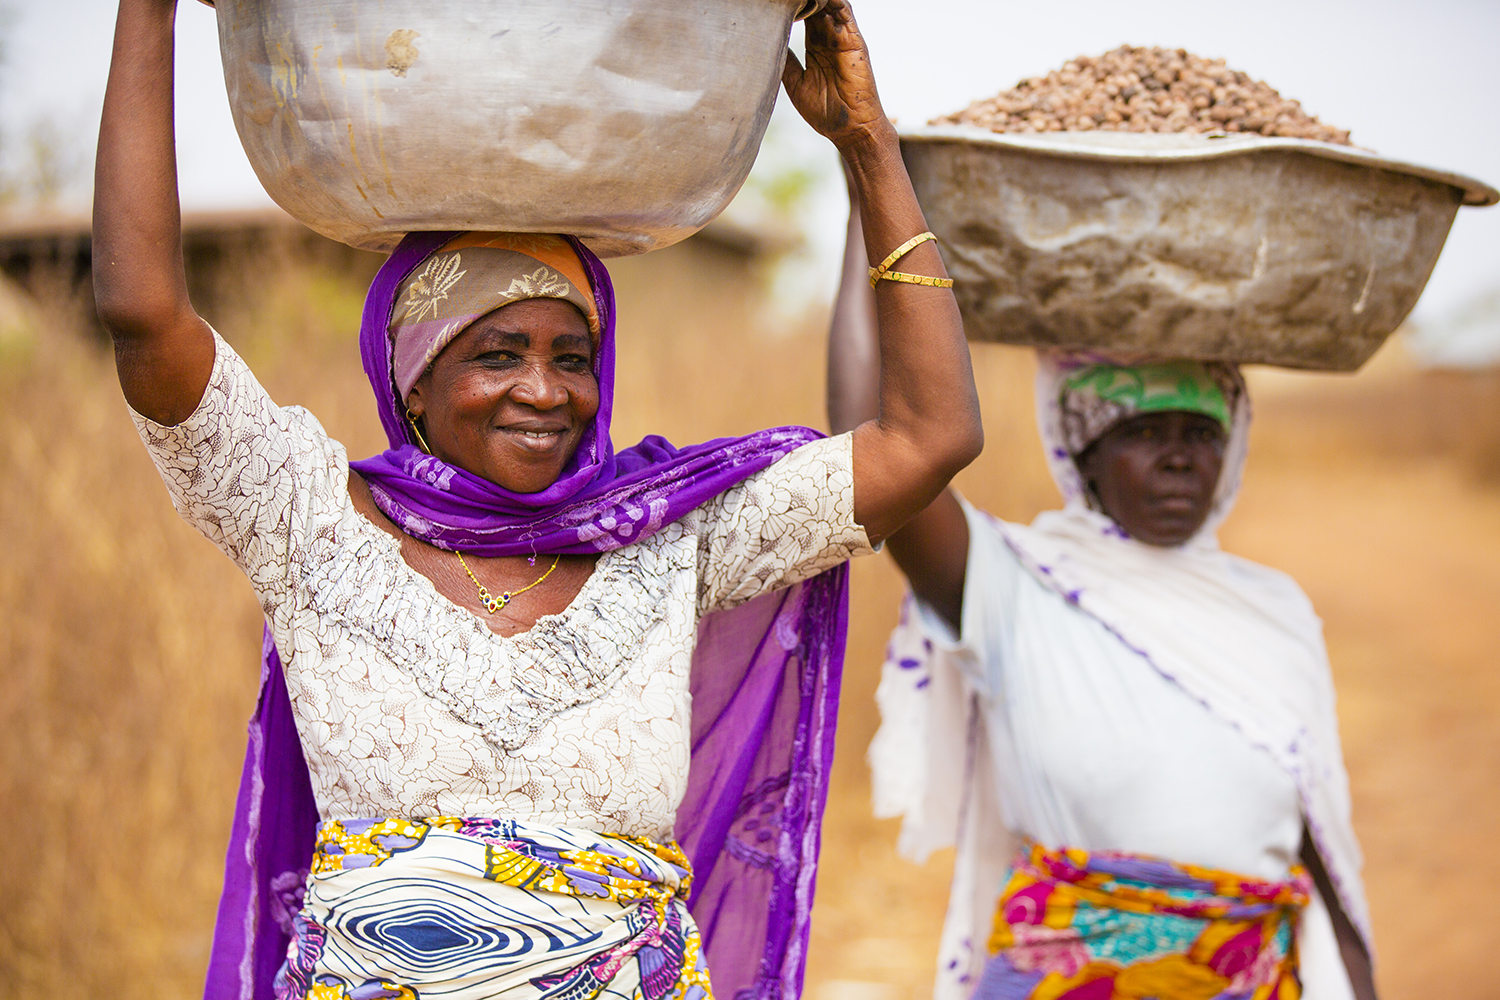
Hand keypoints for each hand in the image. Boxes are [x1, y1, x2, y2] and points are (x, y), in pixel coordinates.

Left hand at [781, 0, 893, 151]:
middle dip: (804, 1)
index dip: (792, 7)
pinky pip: (845, 13)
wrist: (850, 130)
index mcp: (816, 48)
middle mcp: (830, 40)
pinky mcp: (854, 42)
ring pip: (830, 5)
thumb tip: (769, 45)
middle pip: (816, 7)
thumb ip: (786, 63)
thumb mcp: (796, 84)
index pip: (804, 17)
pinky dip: (834, 1)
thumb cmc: (826, 112)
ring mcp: (843, 39)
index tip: (776, 2)